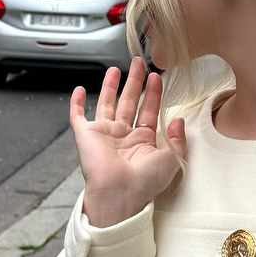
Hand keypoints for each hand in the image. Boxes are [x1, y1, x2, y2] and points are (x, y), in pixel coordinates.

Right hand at [70, 60, 186, 227]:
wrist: (120, 192)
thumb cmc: (145, 181)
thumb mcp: (172, 159)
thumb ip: (177, 139)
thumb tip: (179, 120)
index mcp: (142, 141)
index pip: (148, 111)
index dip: (153, 93)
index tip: (156, 77)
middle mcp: (123, 136)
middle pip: (129, 102)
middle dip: (134, 82)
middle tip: (138, 64)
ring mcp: (104, 135)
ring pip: (107, 104)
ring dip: (111, 86)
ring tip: (115, 69)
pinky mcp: (86, 136)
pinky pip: (78, 117)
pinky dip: (76, 103)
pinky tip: (79, 90)